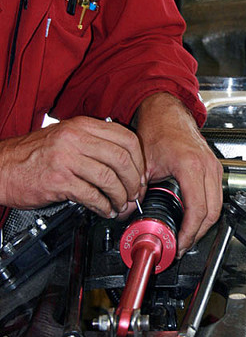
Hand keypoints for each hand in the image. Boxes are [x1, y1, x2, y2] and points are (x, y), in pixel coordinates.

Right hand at [0, 116, 145, 217]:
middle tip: (134, 194)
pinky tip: (104, 210)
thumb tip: (126, 163)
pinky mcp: (58, 180)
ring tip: (120, 205)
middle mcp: (76, 138)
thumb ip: (94, 143)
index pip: (126, 138)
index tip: (141, 175)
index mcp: (82, 126)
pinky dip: (103, 206)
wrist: (2, 166)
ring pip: (109, 178)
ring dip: (120, 197)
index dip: (139, 160)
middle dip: (134, 181)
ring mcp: (67, 158)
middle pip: (122, 159)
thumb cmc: (33, 155)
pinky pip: (92, 195)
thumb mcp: (66, 137)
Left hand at [133, 93, 222, 256]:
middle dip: (197, 234)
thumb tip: (133, 211)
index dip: (188, 233)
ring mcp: (214, 166)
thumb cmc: (158, 128)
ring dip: (204, 224)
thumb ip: (139, 189)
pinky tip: (193, 218)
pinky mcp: (214, 167)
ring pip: (218, 206)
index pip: (197, 211)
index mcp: (191, 166)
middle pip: (212, 213)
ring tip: (186, 236)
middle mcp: (207, 167)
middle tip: (181, 246)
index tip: (177, 244)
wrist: (166, 111)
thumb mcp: (144, 163)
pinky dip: (207, 211)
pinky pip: (216, 196)